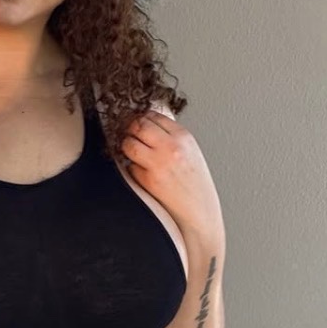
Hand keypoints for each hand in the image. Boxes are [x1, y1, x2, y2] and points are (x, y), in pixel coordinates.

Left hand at [120, 109, 221, 236]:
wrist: (199, 211)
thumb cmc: (195, 184)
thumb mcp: (191, 152)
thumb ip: (172, 137)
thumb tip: (148, 124)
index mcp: (183, 137)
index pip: (153, 115)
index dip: (142, 119)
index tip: (138, 125)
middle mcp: (171, 147)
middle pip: (137, 125)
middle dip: (130, 130)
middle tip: (130, 137)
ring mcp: (158, 163)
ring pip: (129, 144)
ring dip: (127, 148)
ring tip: (134, 155)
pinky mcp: (148, 180)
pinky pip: (130, 167)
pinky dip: (132, 170)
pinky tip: (143, 175)